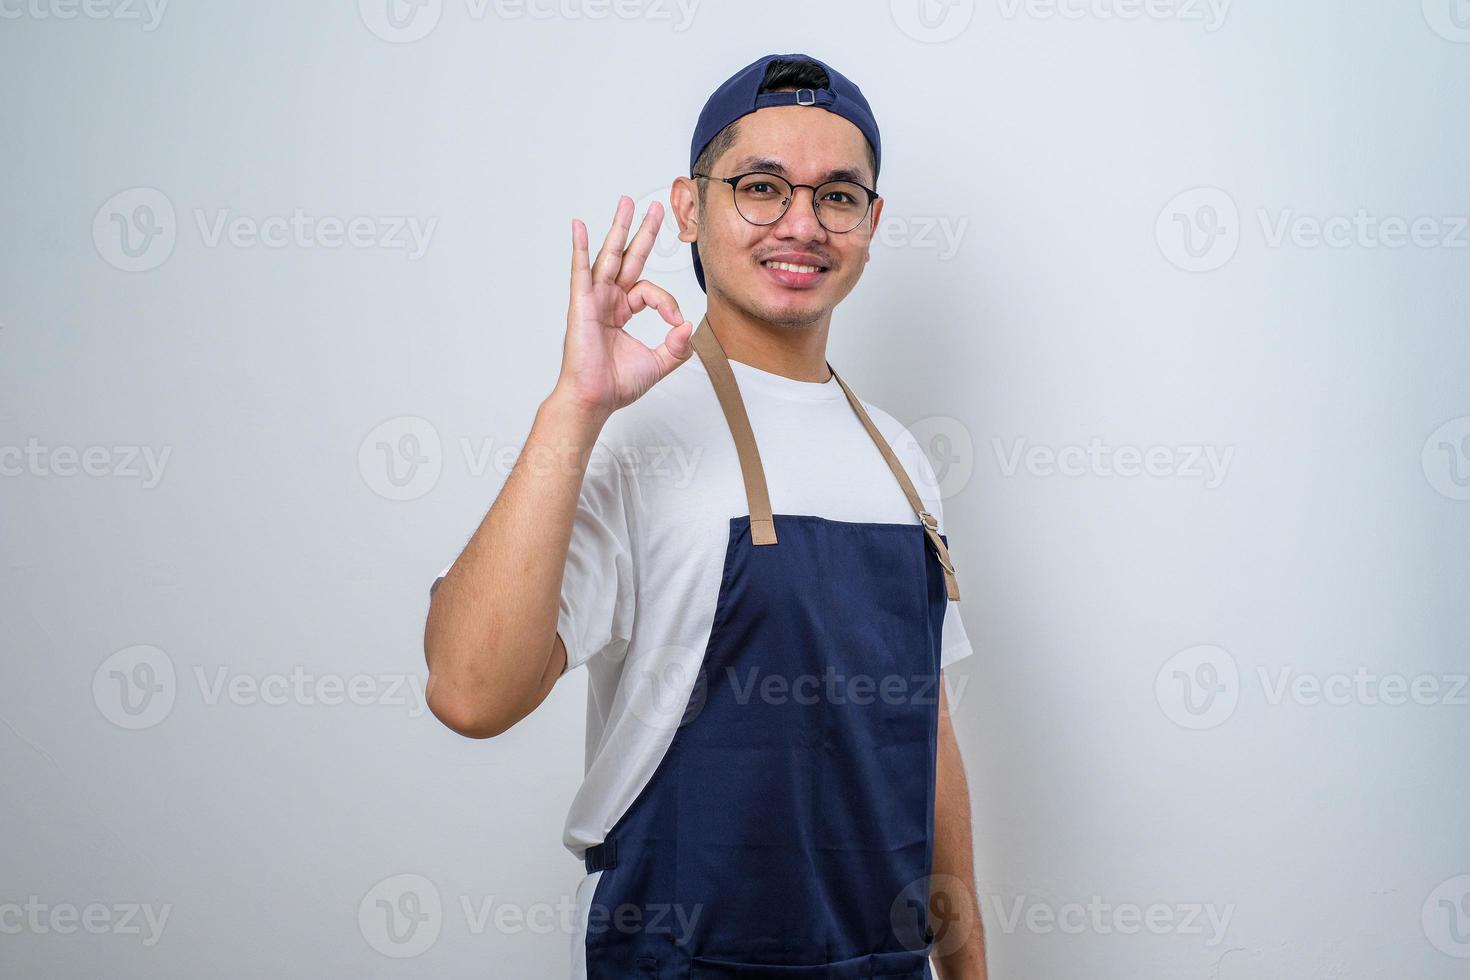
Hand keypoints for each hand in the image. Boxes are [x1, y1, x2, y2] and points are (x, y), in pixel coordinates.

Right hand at [555, 195, 694, 419]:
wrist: (595, 399)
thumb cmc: (617, 384)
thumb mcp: (659, 363)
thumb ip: (677, 346)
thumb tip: (689, 326)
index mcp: (622, 310)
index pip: (649, 291)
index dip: (667, 303)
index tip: (675, 322)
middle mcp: (608, 300)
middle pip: (628, 257)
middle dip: (642, 231)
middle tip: (654, 207)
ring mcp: (594, 299)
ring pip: (609, 256)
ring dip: (618, 228)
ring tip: (626, 202)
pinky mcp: (582, 304)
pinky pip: (581, 270)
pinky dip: (580, 248)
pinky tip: (580, 226)